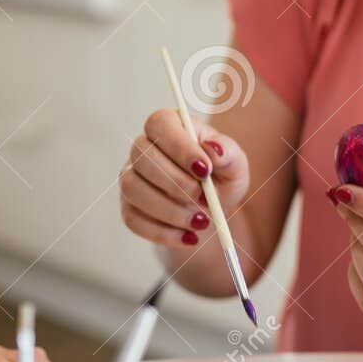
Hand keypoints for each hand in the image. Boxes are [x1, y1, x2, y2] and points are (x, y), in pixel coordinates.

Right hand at [120, 109, 250, 247]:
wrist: (210, 213)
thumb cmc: (220, 180)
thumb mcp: (234, 166)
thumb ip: (229, 154)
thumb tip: (214, 149)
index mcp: (169, 126)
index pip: (160, 124)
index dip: (179, 147)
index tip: (204, 170)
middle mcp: (143, 149)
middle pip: (143, 156)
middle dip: (176, 182)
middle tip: (205, 201)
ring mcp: (130, 177)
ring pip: (133, 189)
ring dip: (169, 210)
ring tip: (201, 222)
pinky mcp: (128, 207)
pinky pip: (134, 219)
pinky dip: (163, 232)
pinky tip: (188, 237)